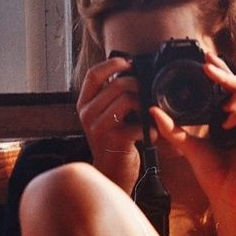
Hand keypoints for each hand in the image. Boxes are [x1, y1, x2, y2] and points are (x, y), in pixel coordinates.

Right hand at [77, 57, 145, 193]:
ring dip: (145, 105)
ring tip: (149, 116)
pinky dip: (151, 129)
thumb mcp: (106, 114)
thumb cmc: (115, 139)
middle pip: (118, 84)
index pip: (93, 74)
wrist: (112, 173)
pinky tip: (151, 135)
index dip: (113, 63)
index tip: (130, 62)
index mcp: (84, 103)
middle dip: (139, 86)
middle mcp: (87, 113)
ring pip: (128, 99)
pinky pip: (139, 124)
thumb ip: (112, 94)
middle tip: (148, 95)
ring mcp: (98, 127)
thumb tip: (133, 69)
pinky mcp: (113, 140)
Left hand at [150, 52, 235, 220]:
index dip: (224, 69)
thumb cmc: (213, 173)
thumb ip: (173, 128)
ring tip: (223, 106)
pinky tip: (226, 123)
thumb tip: (154, 110)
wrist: (224, 198)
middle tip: (208, 70)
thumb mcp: (188, 145)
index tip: (207, 58)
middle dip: (229, 75)